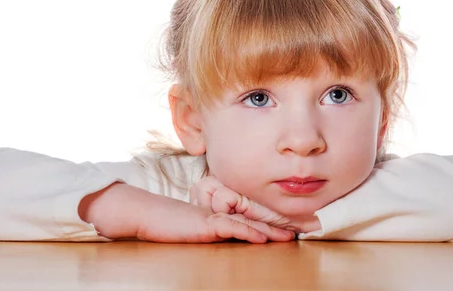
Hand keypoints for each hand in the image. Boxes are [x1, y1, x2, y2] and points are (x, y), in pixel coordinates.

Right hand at [80, 183, 293, 242]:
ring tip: (290, 237)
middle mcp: (222, 213)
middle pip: (257, 218)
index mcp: (224, 215)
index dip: (274, 222)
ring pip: (248, 222)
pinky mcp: (204, 224)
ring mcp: (214, 217)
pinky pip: (229, 228)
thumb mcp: (199, 228)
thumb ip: (218, 229)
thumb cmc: (172, 223)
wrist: (148, 215)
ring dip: (270, 230)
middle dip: (280, 225)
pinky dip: (246, 233)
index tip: (294, 228)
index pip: (254, 218)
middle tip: (303, 230)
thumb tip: (239, 236)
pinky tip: (261, 238)